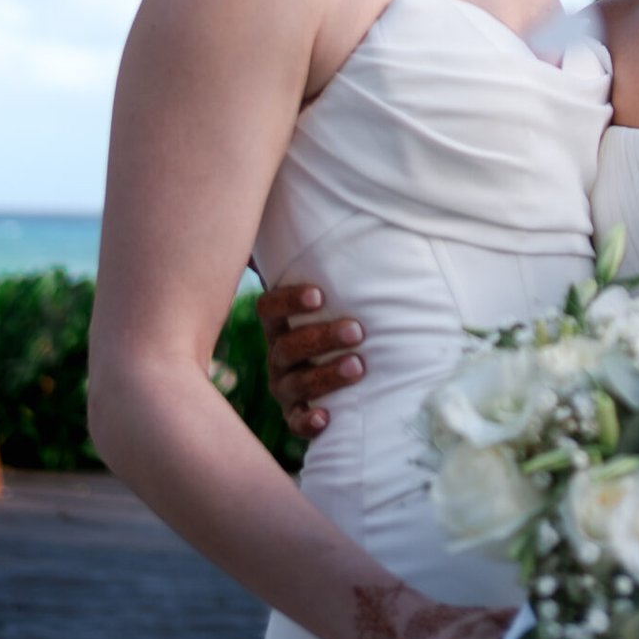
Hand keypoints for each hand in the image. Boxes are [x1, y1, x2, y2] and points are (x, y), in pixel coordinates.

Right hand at [257, 283, 364, 437]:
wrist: (343, 379)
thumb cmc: (343, 325)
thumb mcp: (337, 301)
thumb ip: (341, 275)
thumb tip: (368, 215)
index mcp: (280, 325)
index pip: (269, 308)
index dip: (289, 301)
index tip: (320, 296)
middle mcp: (278, 355)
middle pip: (286, 346)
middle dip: (321, 337)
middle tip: (357, 331)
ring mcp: (285, 387)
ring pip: (294, 382)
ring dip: (325, 375)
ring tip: (358, 367)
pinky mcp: (296, 416)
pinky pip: (295, 423)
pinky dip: (307, 421)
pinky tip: (326, 417)